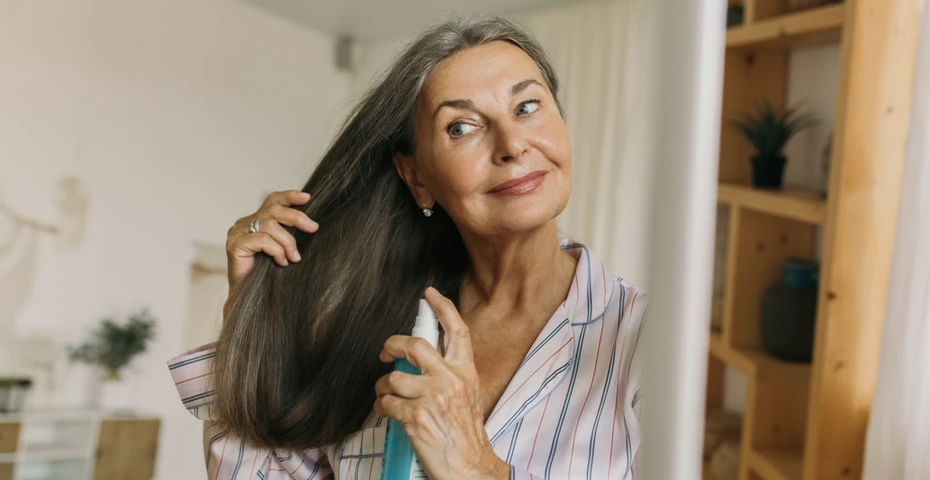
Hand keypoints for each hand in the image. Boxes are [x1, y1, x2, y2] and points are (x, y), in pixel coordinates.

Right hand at [225, 189, 318, 288]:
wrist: (250, 299)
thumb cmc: (268, 275)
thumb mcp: (282, 249)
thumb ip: (288, 233)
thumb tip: (311, 224)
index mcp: (255, 220)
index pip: (272, 200)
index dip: (290, 196)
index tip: (307, 198)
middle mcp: (244, 223)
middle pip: (273, 210)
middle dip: (297, 217)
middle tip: (313, 228)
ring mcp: (237, 233)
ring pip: (269, 225)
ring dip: (288, 241)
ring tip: (294, 257)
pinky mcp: (234, 245)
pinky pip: (262, 240)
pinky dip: (276, 250)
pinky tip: (281, 262)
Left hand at [374, 287, 509, 479]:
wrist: (469, 467)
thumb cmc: (466, 435)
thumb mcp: (467, 396)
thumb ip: (450, 374)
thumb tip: (424, 360)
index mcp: (465, 373)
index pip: (456, 331)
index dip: (442, 308)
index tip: (429, 294)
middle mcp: (450, 381)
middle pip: (415, 345)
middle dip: (393, 344)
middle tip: (385, 351)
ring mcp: (432, 398)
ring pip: (393, 377)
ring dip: (382, 386)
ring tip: (385, 395)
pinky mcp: (415, 417)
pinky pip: (386, 403)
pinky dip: (380, 406)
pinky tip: (385, 411)